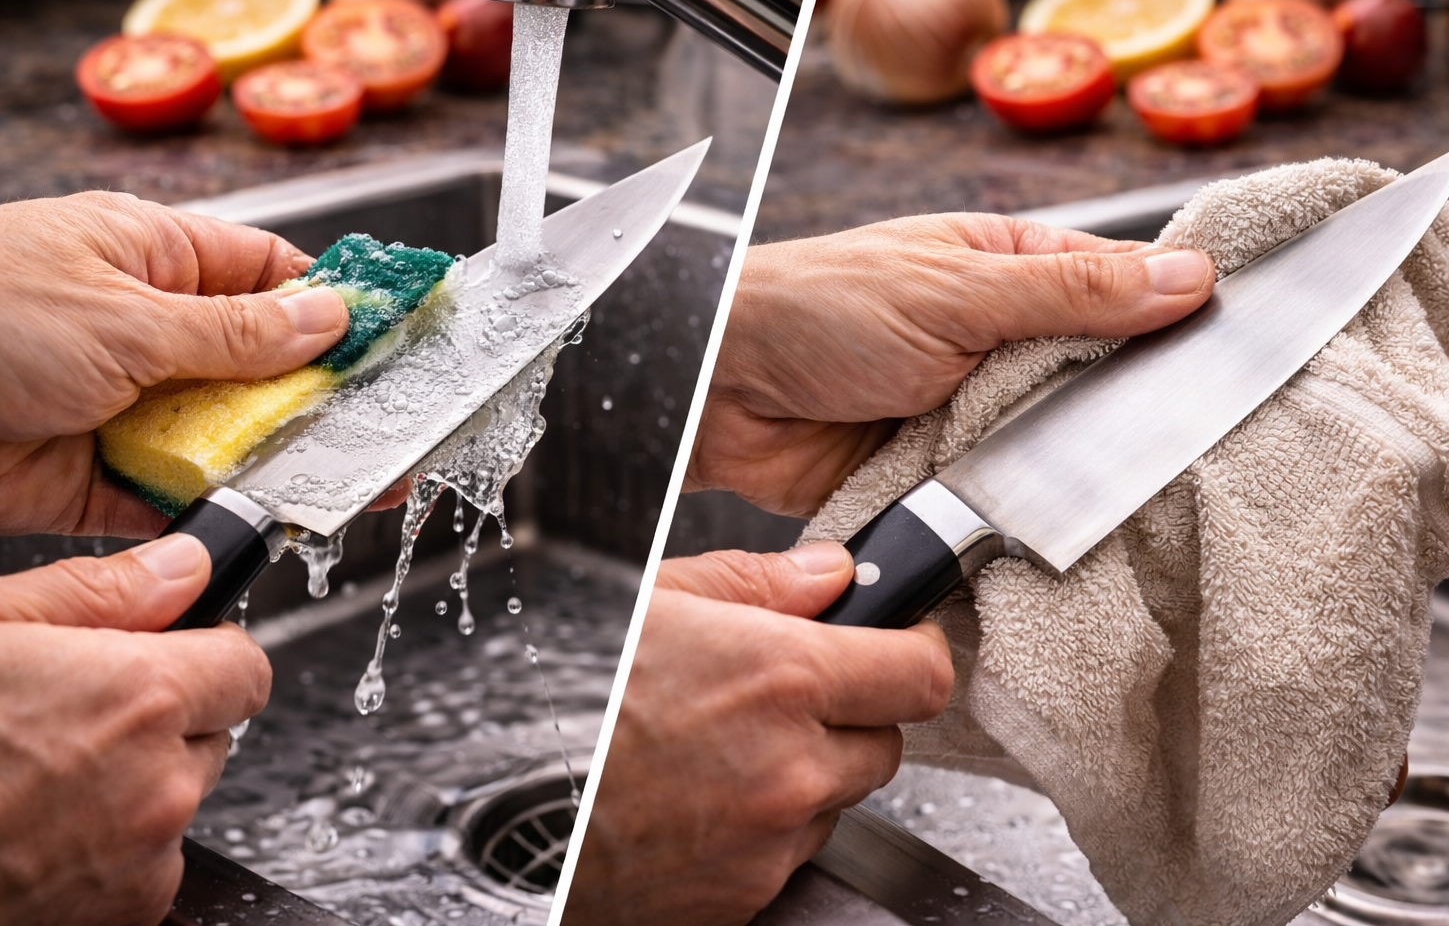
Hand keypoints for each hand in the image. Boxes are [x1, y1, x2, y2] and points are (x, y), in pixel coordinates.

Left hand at [0, 191, 349, 538]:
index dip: (327, 305)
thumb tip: (327, 317)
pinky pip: (173, 498)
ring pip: (223, 439)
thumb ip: (235, 331)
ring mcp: (119, 406)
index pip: (264, 273)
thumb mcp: (123, 317)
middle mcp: (139, 330)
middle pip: (256, 368)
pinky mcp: (95, 476)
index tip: (385, 339)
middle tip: (377, 432)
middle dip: (313, 402)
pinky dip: (211, 512)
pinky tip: (254, 519)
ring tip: (327, 485)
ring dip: (266, 463)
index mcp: (146, 258)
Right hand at [0, 533, 270, 925]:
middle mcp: (160, 782)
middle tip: (74, 722)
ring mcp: (146, 856)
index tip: (173, 655)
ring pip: (179, 796)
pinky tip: (41, 830)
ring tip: (42, 779)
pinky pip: (150, 860)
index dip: (208, 655)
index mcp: (140, 698)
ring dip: (136, 785)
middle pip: (211, 733)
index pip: (248, 667)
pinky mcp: (129, 910)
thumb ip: (104, 592)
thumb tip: (185, 566)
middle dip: (163, 722)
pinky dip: (113, 847)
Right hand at [567, 543, 952, 925]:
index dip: (916, 650)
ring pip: (840, 799)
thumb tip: (830, 572)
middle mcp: (791, 767)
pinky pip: (793, 851)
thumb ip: (759, 581)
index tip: (902, 642)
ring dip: (810, 772)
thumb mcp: (654, 603)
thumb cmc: (572, 702)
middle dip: (854, 714)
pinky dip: (769, 826)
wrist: (512, 814)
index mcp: (779, 678)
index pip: (920, 674)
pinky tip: (709, 796)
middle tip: (792, 695)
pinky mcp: (748, 894)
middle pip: (888, 741)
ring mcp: (772, 840)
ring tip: (728, 747)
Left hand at [689, 214, 1215, 515]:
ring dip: (1068, 465)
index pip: (1121, 286)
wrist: (723, 394)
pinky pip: (1006, 496)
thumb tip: (1187, 276)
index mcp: (1008, 266)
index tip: (1238, 351)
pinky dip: (1021, 509)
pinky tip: (1054, 526)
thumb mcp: (956, 289)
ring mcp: (974, 408)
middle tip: (1184, 441)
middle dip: (1123, 408)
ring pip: (1055, 445)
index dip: (1177, 316)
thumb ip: (1070, 294)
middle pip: (1097, 376)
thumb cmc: (819, 308)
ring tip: (1123, 489)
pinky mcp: (945, 472)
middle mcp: (999, 338)